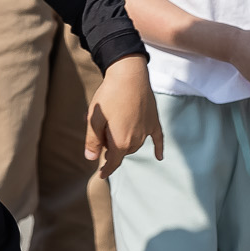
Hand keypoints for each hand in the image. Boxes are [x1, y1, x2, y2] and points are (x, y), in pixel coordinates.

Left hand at [84, 54, 160, 175]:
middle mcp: (136, 140)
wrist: (129, 75)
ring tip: (113, 127)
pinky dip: (158, 148)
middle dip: (112, 148)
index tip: (102, 175)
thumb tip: (90, 158)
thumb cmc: (109, 96)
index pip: (113, 162)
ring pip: (135, 144)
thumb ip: (92, 140)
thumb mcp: (95, 119)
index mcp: (120, 142)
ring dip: (125, 143)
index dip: (106, 169)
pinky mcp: (154, 121)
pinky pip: (157, 139)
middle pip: (122, 152)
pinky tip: (159, 157)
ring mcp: (146, 131)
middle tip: (101, 134)